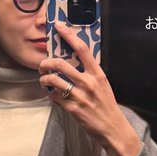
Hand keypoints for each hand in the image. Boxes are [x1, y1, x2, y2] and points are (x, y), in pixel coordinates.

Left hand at [38, 22, 141, 155]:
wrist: (113, 129)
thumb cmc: (107, 107)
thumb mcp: (103, 86)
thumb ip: (90, 74)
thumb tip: (73, 64)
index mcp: (98, 74)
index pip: (82, 49)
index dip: (69, 35)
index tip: (59, 27)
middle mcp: (89, 83)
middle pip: (60, 64)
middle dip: (46, 63)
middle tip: (43, 65)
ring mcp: (80, 96)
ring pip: (53, 80)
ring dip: (44, 79)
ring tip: (44, 80)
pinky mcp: (73, 109)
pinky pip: (54, 97)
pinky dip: (50, 95)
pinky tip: (53, 96)